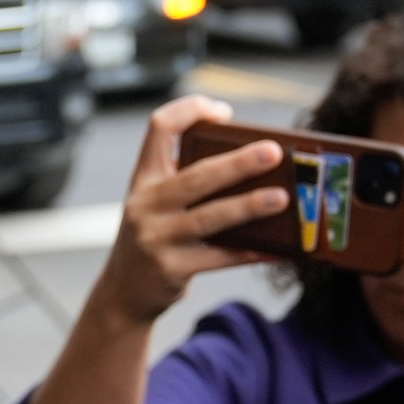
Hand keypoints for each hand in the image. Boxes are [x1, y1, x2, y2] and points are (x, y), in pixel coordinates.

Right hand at [91, 95, 283, 324]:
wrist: (122, 293)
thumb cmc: (154, 238)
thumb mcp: (157, 204)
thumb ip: (189, 183)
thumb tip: (253, 168)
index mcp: (144, 178)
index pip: (159, 127)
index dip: (191, 111)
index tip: (224, 113)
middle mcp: (144, 205)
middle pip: (196, 175)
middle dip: (237, 163)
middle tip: (273, 152)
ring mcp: (155, 239)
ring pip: (210, 216)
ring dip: (249, 206)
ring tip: (281, 198)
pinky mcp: (170, 269)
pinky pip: (218, 258)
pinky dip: (249, 252)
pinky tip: (274, 248)